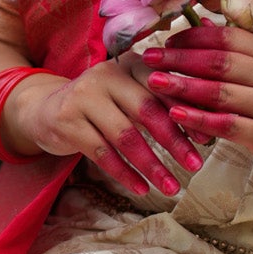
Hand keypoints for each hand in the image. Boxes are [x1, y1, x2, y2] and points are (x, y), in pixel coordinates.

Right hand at [4, 61, 203, 197]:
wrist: (47, 108)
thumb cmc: (102, 105)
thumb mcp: (130, 96)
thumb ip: (161, 103)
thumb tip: (205, 127)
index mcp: (130, 64)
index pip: (164, 87)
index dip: (186, 113)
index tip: (205, 140)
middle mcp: (107, 74)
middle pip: (147, 110)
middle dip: (174, 142)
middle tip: (195, 167)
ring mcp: (84, 96)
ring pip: (125, 135)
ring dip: (151, 165)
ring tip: (171, 188)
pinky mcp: (67, 120)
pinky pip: (101, 153)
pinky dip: (124, 173)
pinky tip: (141, 189)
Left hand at [140, 27, 252, 188]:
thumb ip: (236, 52)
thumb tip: (201, 24)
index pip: (229, 38)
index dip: (194, 37)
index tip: (167, 41)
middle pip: (220, 62)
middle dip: (180, 59)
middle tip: (150, 57)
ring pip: (220, 92)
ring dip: (183, 86)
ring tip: (155, 82)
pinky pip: (226, 124)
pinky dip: (198, 118)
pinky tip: (175, 113)